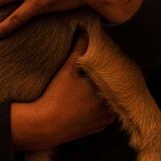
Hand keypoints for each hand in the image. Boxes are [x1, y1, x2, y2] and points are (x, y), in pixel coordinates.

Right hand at [10, 35, 114, 150]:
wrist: (44, 126)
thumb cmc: (56, 97)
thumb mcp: (68, 70)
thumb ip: (79, 49)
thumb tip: (86, 31)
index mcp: (107, 91)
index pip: (117, 75)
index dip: (112, 67)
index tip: (107, 60)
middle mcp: (110, 108)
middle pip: (116, 89)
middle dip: (109, 80)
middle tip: (102, 70)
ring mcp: (105, 121)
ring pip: (112, 103)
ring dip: (106, 95)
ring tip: (96, 85)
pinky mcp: (97, 129)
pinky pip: (105, 115)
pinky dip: (100, 109)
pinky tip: (91, 102)